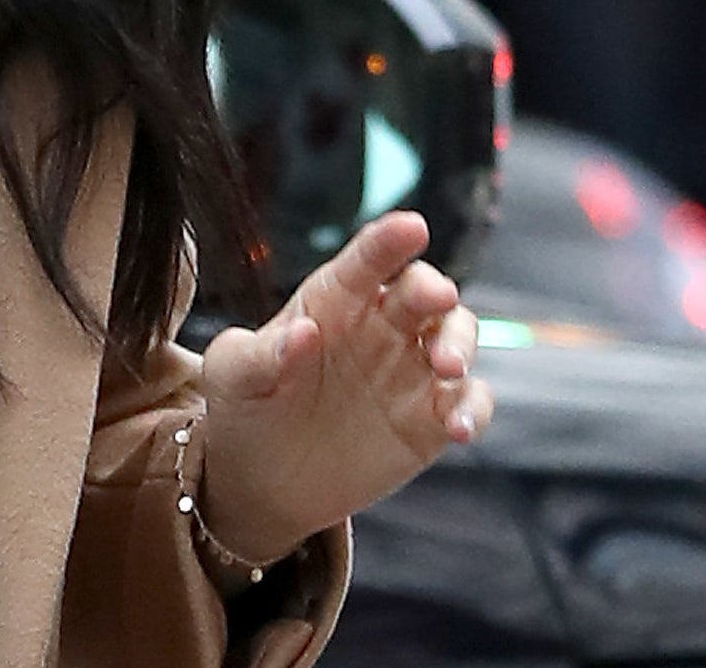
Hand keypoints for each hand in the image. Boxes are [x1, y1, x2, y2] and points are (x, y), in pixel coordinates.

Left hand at [193, 211, 491, 565]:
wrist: (261, 479)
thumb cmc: (244, 406)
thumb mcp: (233, 375)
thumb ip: (260, 353)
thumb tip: (302, 332)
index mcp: (331, 301)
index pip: (364, 262)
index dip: (388, 241)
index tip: (413, 226)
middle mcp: (379, 326)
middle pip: (422, 290)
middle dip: (435, 289)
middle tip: (437, 300)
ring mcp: (409, 370)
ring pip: (456, 335)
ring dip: (460, 343)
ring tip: (446, 369)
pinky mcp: (430, 419)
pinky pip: (468, 402)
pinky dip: (472, 409)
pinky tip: (457, 429)